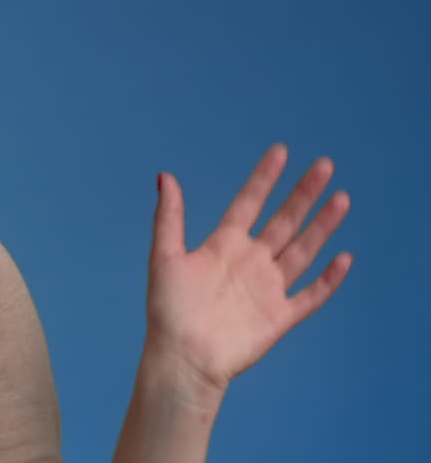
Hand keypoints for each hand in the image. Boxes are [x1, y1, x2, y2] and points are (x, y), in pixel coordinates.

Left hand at [144, 142, 352, 398]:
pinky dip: (328, 279)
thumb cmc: (167, 310)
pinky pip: (310, 295)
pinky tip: (343, 258)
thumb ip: (169, 216)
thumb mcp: (165, 256)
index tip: (280, 151)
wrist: (181, 358)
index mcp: (223, 245)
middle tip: (324, 165)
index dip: (264, 178)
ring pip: (302, 251)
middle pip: (283, 221)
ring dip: (322, 226)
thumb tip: (165, 175)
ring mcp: (267, 288)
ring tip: (340, 199)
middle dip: (304, 194)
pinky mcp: (279, 316)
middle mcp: (249, 262)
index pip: (248, 203)